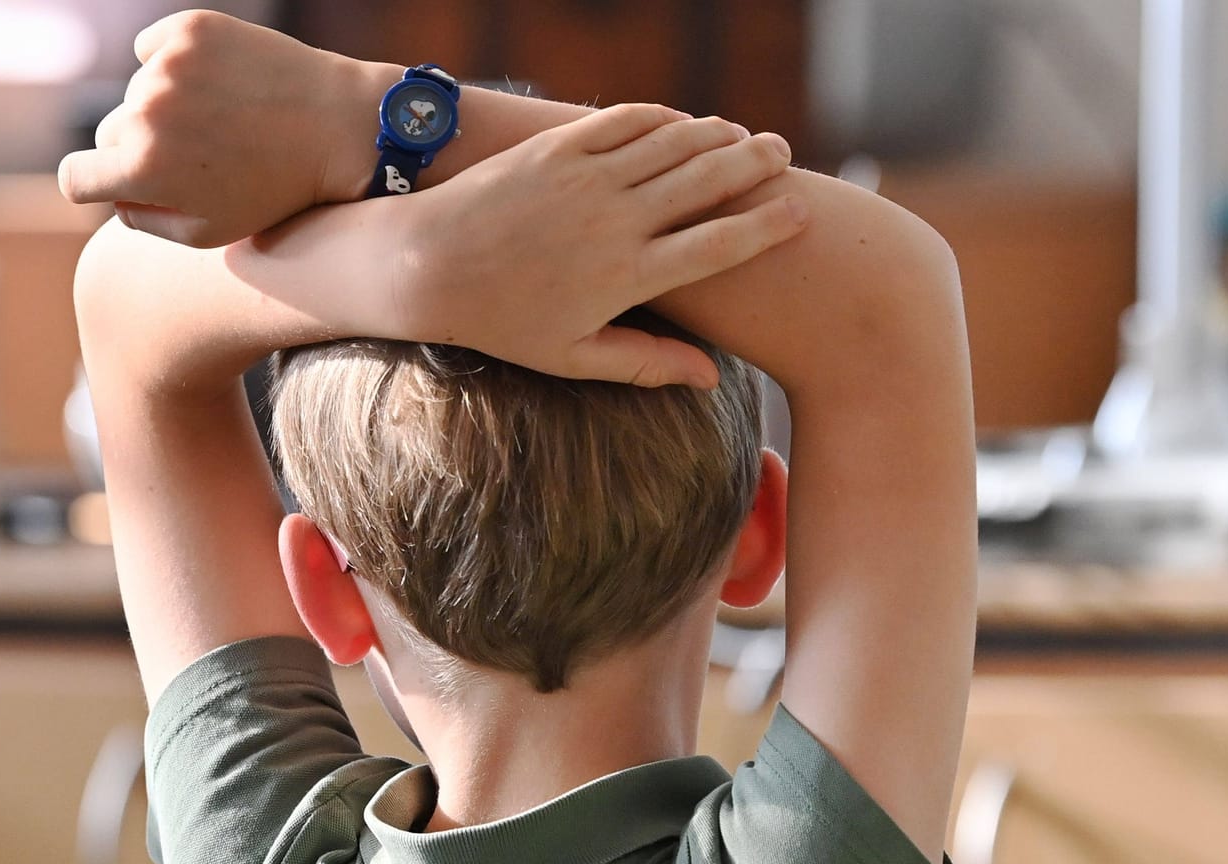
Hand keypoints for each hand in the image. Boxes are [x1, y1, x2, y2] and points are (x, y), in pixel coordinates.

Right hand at [58, 10, 374, 246]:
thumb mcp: (211, 231)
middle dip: (142, 147)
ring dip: (167, 105)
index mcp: (144, 169)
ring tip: (224, 121)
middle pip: (110, 132)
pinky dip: (177, 64)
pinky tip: (220, 84)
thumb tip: (112, 196)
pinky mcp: (189, 30)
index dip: (94, 184)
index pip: (75, 177)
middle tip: (199, 155)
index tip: (112, 182)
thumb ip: (146, 220)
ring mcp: (167, 66)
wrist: (340, 129)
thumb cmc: (279, 190)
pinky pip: (154, 48)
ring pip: (138, 91)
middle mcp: (147, 112)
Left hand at [366, 103, 809, 386]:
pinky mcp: (558, 148)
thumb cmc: (504, 323)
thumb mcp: (576, 357)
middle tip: (783, 155)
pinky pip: (625, 123)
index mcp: (630, 276)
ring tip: (745, 136)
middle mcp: (616, 221)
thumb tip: (711, 379)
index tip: (800, 213)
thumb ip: (648, 363)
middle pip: (707, 182)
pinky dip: (662, 119)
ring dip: (716, 135)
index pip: (719, 244)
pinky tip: (684, 121)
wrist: (426, 267)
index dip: (767, 225)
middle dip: (754, 165)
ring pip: (672, 145)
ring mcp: (587, 179)